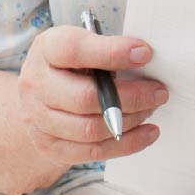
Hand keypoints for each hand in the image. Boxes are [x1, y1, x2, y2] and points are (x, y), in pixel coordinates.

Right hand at [16, 25, 166, 173]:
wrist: (40, 95)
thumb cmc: (73, 62)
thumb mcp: (85, 42)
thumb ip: (108, 48)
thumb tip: (145, 57)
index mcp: (47, 49)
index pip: (74, 50)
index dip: (112, 52)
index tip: (145, 54)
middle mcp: (35, 85)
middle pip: (85, 98)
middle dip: (131, 96)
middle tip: (159, 92)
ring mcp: (38, 119)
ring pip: (89, 129)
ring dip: (130, 120)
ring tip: (152, 108)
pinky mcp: (49, 145)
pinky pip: (91, 151)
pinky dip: (126, 144)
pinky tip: (148, 133)